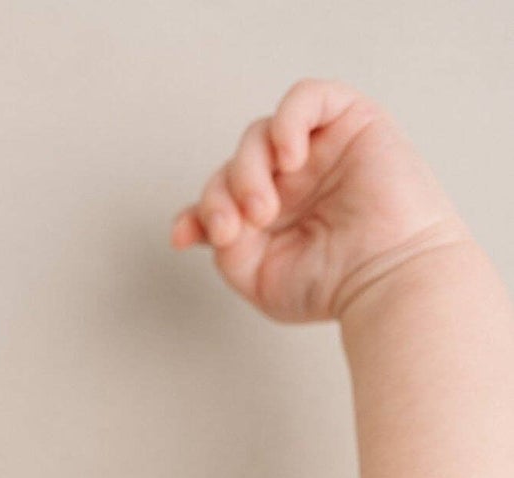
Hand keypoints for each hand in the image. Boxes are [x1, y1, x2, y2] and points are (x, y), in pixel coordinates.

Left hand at [170, 78, 470, 322]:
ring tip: (263, 209)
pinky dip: (287, 122)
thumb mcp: (259, 277)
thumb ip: (225, 246)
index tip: (184, 237)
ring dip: (247, 170)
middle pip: (234, 165)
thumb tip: (202, 220)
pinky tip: (289, 158)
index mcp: (273, 216)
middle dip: (220, 196)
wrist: (387, 278)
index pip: (221, 197)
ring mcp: (319, 150)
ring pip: (259, 134)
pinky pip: (305, 97)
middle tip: (234, 230)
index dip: (198, 211)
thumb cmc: (333, 286)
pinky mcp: (350, 121)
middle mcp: (293, 180)